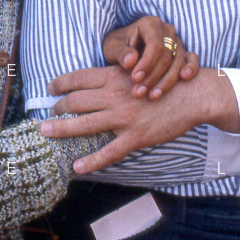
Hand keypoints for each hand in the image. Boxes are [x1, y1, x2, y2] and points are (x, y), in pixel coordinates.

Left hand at [40, 65, 234, 173]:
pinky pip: (108, 152)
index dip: (59, 83)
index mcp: (115, 76)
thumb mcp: (138, 72)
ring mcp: (124, 118)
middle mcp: (115, 95)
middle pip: (75, 101)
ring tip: (46, 132)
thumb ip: (116, 77)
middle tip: (49, 114)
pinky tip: (77, 167)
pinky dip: (90, 161)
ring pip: (84, 125)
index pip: (78, 78)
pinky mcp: (135, 137)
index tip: (50, 89)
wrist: (193, 95)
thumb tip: (96, 83)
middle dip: (57, 108)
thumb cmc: (166, 81)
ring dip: (62, 129)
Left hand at [101, 16, 199, 99]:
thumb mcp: (112, 47)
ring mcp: (177, 41)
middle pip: (166, 56)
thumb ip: (120, 52)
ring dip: (166, 81)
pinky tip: (185, 78)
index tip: (135, 79)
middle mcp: (167, 30)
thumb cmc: (118, 46)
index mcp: (150, 24)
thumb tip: (131, 61)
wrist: (126, 49)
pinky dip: (191, 68)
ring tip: (152, 96)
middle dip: (153, 77)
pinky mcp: (182, 53)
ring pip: (177, 62)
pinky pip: (192, 59)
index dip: (147, 63)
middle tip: (138, 92)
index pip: (155, 44)